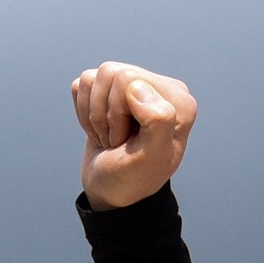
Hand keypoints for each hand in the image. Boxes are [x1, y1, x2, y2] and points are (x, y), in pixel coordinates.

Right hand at [73, 62, 195, 210]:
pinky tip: (100, 129)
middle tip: (119, 141)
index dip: (118, 113)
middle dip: (106, 115)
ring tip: (111, 137)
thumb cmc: (133, 179)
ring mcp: (134, 86)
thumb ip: (158, 122)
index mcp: (179, 101)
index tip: (131, 141)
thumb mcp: (151, 159)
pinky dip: (84, 112)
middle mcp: (160, 88)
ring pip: (97, 77)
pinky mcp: (109, 90)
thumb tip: (137, 87)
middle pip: (112, 73)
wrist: (111, 189)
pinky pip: (84, 83)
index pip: (130, 80)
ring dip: (94, 115)